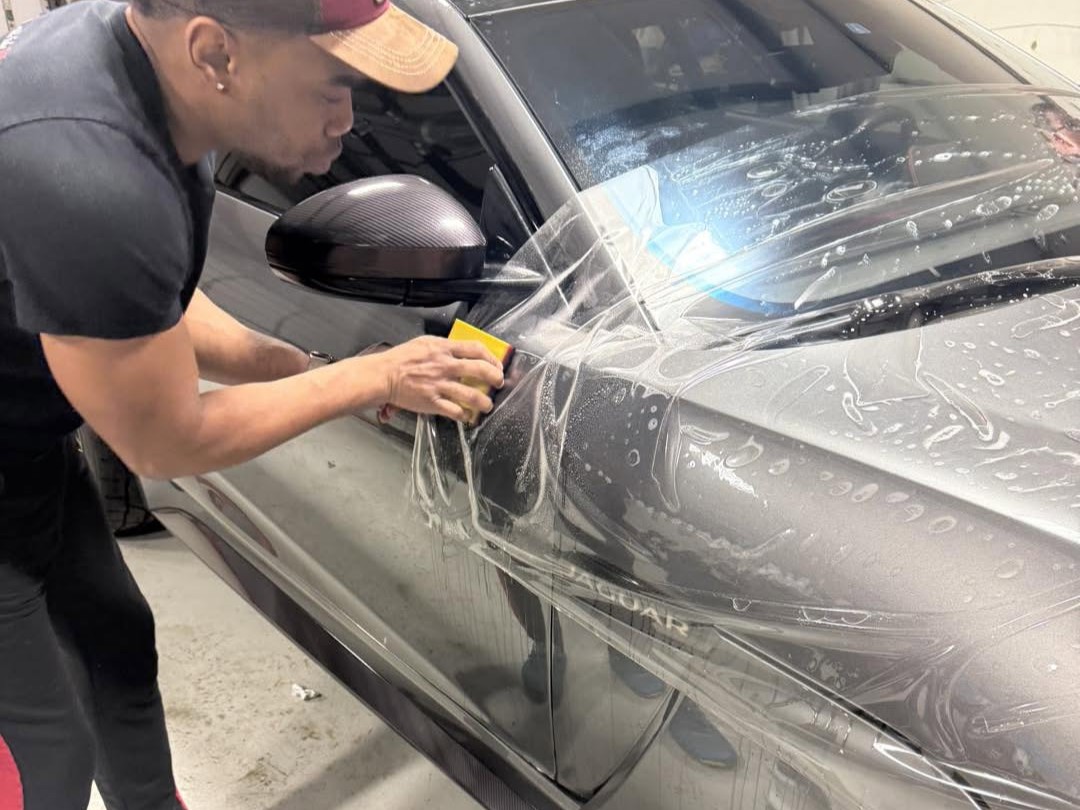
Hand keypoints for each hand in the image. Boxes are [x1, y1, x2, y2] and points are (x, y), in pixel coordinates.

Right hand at [374, 336, 504, 421]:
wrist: (383, 375)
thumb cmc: (400, 359)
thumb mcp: (424, 343)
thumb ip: (444, 347)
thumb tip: (462, 350)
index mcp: (443, 348)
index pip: (476, 349)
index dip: (491, 357)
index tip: (496, 364)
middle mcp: (444, 366)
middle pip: (480, 370)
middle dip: (495, 378)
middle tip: (498, 383)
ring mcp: (439, 385)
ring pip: (472, 395)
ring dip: (485, 402)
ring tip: (487, 405)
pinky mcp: (432, 402)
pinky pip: (455, 411)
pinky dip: (464, 415)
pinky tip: (467, 416)